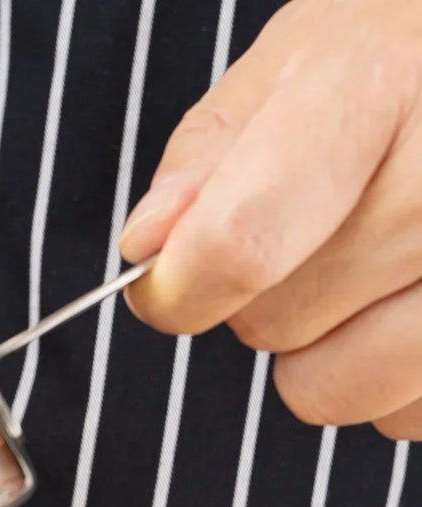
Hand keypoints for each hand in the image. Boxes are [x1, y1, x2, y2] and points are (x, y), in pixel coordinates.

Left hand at [119, 0, 421, 440]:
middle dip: (266, 296)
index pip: (237, 246)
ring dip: (323, 353)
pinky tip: (411, 300)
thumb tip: (148, 245)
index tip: (170, 284)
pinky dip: (391, 378)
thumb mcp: (305, 55)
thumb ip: (210, 154)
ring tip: (367, 273)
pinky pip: (402, 415)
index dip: (178, 288)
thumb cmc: (413, 56)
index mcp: (377, 88)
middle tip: (322, 229)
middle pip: (274, 323)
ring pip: (332, 389)